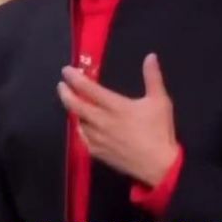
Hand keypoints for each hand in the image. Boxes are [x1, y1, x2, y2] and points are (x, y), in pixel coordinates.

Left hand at [57, 53, 179, 186]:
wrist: (158, 165)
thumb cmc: (159, 131)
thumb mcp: (160, 101)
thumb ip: (153, 77)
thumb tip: (150, 56)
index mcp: (115, 106)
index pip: (88, 89)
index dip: (74, 78)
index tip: (66, 71)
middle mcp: (101, 121)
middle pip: (75, 105)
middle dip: (65, 93)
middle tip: (61, 85)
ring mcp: (97, 138)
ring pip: (78, 121)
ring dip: (73, 111)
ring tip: (73, 103)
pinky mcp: (97, 152)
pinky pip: (82, 138)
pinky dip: (80, 129)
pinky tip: (82, 126)